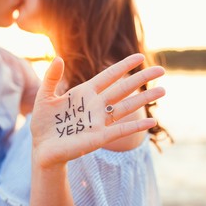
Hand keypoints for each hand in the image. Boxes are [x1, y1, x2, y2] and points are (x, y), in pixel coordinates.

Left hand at [31, 54, 164, 168]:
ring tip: (164, 90)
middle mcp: (96, 105)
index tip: (140, 57)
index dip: (124, 66)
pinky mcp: (98, 137)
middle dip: (142, 79)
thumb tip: (60, 58)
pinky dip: (136, 126)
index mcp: (84, 93)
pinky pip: (121, 130)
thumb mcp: (44, 97)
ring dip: (144, 99)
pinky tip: (152, 121)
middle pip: (123, 88)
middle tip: (161, 70)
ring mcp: (99, 121)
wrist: (41, 148)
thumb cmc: (43, 123)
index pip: (108, 76)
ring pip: (126, 106)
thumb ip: (51, 78)